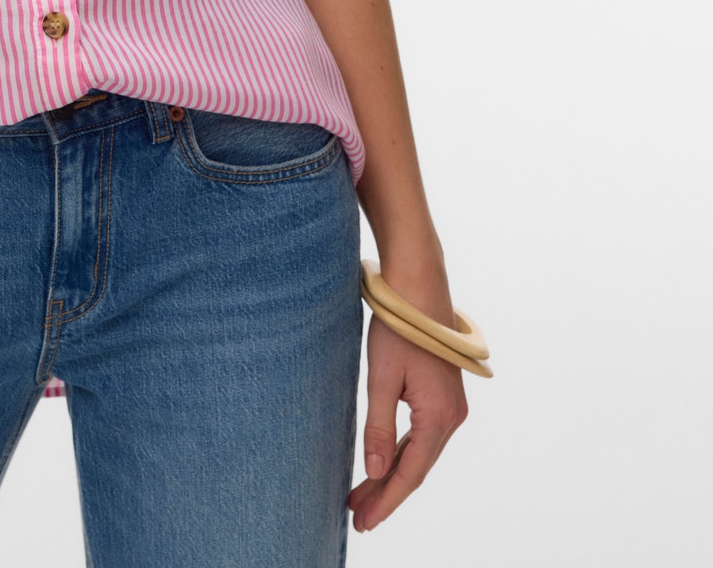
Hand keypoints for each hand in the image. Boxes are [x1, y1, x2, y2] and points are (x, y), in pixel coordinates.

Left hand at [348, 273, 468, 532]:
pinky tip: (383, 463)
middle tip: (358, 517)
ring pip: (418, 453)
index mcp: (438, 418)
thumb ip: (378, 427)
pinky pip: (421, 436)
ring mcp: (450, 408)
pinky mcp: (443, 396)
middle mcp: (451, 418)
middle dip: (386, 493)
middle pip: (415, 467)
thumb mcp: (382, 378)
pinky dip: (400, 452)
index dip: (386, 501)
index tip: (364, 522)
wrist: (419, 286)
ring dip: (391, 474)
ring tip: (362, 497)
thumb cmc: (399, 328)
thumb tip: (374, 472)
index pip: (409, 473)